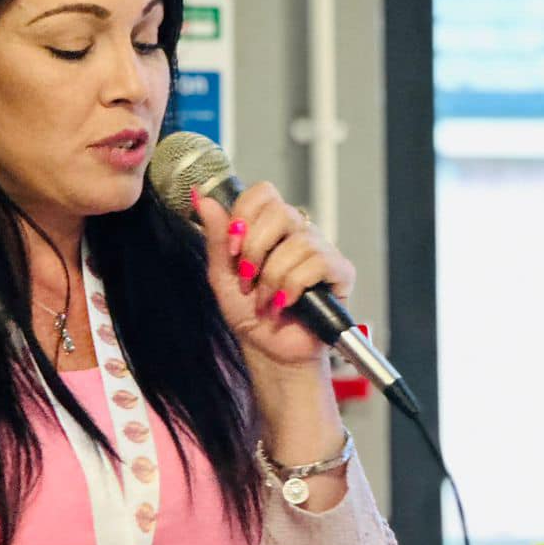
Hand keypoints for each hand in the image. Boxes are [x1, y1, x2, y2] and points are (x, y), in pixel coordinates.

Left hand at [191, 180, 355, 368]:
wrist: (269, 351)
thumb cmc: (249, 315)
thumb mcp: (222, 275)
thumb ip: (216, 237)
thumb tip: (203, 199)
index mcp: (270, 228)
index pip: (263, 193)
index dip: (245, 215)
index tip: (232, 248)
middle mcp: (297, 233)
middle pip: (280, 212)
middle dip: (256, 249)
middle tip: (247, 278)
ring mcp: (321, 250)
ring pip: (298, 243)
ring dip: (273, 279)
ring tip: (267, 300)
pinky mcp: (340, 272)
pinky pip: (319, 262)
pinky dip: (295, 286)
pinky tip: (287, 302)